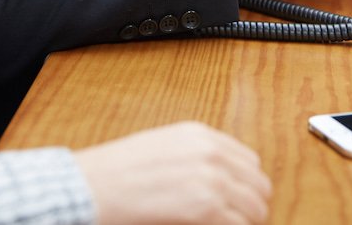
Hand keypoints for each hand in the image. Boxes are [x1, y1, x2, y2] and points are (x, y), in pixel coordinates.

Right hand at [74, 122, 270, 223]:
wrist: (94, 186)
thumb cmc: (117, 171)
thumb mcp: (162, 147)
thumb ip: (193, 156)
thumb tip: (214, 178)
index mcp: (201, 135)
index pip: (248, 161)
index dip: (247, 185)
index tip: (241, 200)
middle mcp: (211, 153)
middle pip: (258, 184)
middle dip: (252, 205)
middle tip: (239, 221)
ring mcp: (212, 180)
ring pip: (256, 207)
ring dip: (247, 221)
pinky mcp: (206, 208)